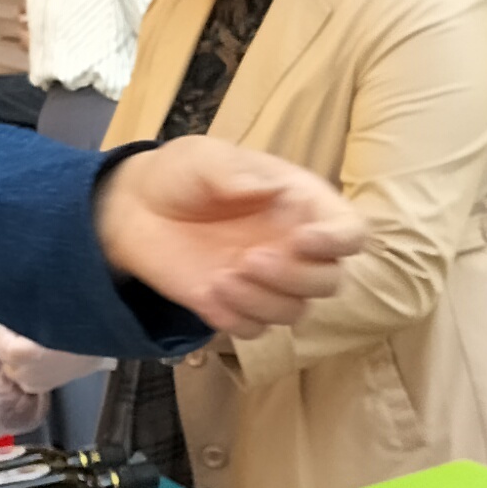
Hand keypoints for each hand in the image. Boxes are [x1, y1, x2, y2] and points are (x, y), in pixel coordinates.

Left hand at [91, 138, 366, 339]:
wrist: (136, 208)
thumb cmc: (182, 174)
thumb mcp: (204, 157)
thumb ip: (234, 170)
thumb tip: (271, 188)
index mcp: (302, 206)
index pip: (350, 232)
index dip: (339, 242)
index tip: (304, 241)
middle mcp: (294, 248)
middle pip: (328, 282)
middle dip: (295, 278)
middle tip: (249, 259)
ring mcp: (267, 282)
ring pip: (294, 312)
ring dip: (263, 302)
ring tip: (220, 277)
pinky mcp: (235, 306)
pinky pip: (254, 330)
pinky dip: (236, 319)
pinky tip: (209, 294)